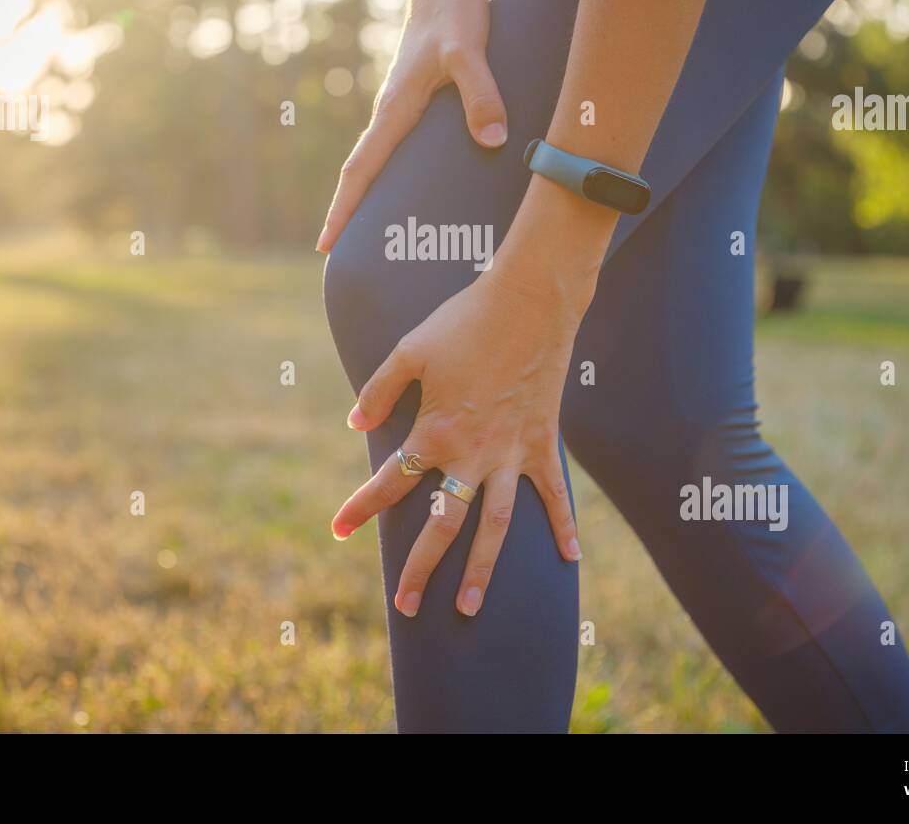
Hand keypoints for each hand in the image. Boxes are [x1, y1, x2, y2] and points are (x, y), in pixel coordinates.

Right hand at [315, 0, 508, 252]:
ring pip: (378, 162)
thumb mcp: (470, 52)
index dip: (344, 210)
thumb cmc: (454, 12)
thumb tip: (492, 141)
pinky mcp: (417, 101)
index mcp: (395, 109)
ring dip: (368, 196)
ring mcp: (402, 108)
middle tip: (337, 255)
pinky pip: (397, 148)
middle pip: (361, 173)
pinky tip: (409, 191)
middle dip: (348, 214)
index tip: (326, 244)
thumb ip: (481, 94)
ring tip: (371, 237)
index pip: (361, 170)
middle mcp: (391, 113)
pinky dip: (392, 175)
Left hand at [331, 264, 586, 618]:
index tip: (338, 531)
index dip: (360, 509)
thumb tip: (355, 425)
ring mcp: (510, 454)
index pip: (391, 482)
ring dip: (481, 569)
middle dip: (420, 568)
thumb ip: (379, 390)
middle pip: (442, 525)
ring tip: (468, 606)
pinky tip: (570, 559)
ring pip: (495, 527)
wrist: (528, 302)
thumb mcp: (410, 349)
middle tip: (405, 606)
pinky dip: (563, 527)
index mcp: (434, 431)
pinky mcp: (541, 445)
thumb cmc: (464, 321)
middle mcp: (471, 454)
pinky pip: (554, 496)